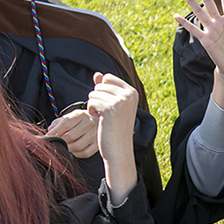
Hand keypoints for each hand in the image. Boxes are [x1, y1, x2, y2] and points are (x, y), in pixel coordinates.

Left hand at [45, 108, 99, 158]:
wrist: (100, 122)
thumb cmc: (82, 120)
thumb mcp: (71, 116)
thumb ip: (59, 122)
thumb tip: (50, 129)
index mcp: (81, 115)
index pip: (66, 124)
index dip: (55, 131)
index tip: (48, 135)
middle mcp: (90, 123)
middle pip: (70, 136)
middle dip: (60, 140)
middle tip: (55, 142)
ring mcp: (95, 135)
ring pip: (77, 146)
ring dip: (67, 148)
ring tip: (63, 146)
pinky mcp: (97, 145)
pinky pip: (85, 153)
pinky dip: (76, 153)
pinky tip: (74, 150)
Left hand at [87, 72, 139, 200]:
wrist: (119, 150)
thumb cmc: (116, 128)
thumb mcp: (114, 106)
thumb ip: (106, 88)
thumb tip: (97, 74)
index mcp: (132, 92)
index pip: (108, 78)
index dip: (103, 91)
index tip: (110, 106)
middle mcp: (129, 95)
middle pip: (100, 85)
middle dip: (97, 98)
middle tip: (106, 114)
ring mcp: (120, 102)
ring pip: (94, 93)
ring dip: (94, 105)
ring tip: (103, 118)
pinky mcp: (109, 109)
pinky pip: (91, 102)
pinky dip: (91, 111)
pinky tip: (99, 120)